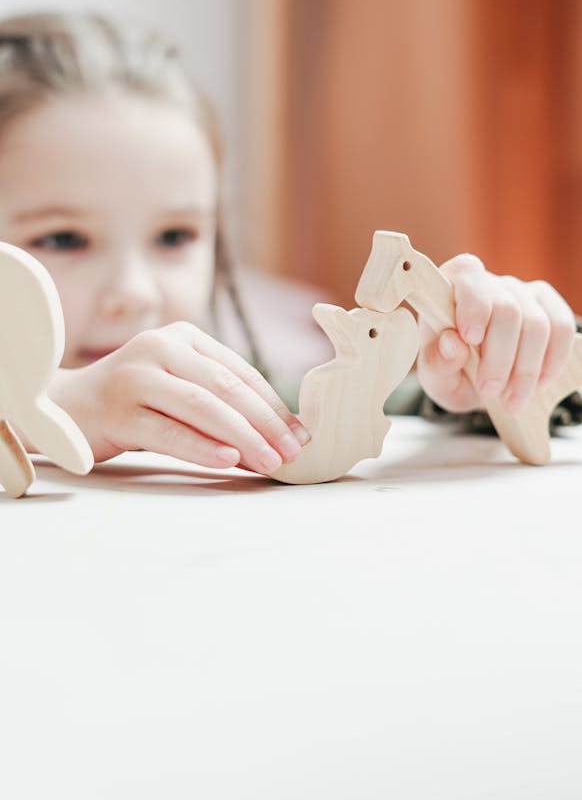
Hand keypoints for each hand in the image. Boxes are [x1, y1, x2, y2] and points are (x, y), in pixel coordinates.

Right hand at [48, 322, 309, 473]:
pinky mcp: (117, 412)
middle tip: (292, 451)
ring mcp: (136, 378)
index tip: (300, 433)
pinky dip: (202, 447)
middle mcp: (159, 348)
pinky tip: (229, 460)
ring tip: (269, 461)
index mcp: (182, 337)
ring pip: (201, 407)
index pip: (239, 371)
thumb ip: (218, 403)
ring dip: (243, 437)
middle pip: (225, 387)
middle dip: (265, 422)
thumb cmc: (131, 403)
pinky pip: (168, 432)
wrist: (62, 408)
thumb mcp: (176, 390)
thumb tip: (276, 437)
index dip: (273, 404)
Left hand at [416, 254, 575, 414]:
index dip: (473, 306)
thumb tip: (452, 343)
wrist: (479, 383)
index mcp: (452, 287)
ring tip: (513, 400)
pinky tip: (539, 384)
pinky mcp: (549, 306)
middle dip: (500, 358)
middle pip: (507, 309)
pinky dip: (553, 361)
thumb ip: (437, 362)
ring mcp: (522, 292)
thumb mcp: (436, 377)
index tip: (471, 338)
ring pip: (536, 323)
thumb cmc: (452, 373)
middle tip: (490, 392)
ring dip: (526, 369)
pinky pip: (563, 328)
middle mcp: (489, 282)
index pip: (468, 276)